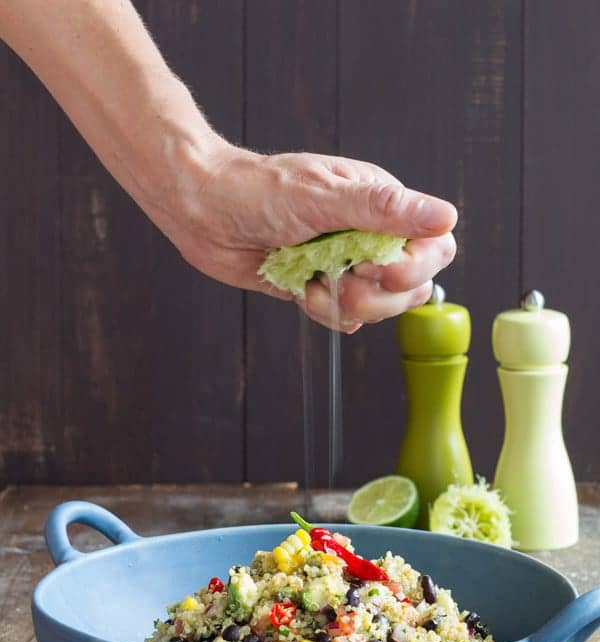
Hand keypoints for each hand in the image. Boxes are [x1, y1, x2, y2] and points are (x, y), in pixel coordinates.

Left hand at [158, 144, 457, 331]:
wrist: (201, 212)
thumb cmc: (256, 190)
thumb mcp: (323, 196)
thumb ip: (384, 209)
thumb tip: (445, 216)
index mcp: (380, 204)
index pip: (434, 245)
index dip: (416, 267)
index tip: (379, 268)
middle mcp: (369, 235)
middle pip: (412, 285)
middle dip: (379, 294)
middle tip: (341, 278)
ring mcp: (346, 264)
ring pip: (381, 306)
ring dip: (350, 305)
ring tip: (315, 284)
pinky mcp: (321, 287)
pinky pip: (347, 318)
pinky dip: (328, 315)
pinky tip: (303, 293)